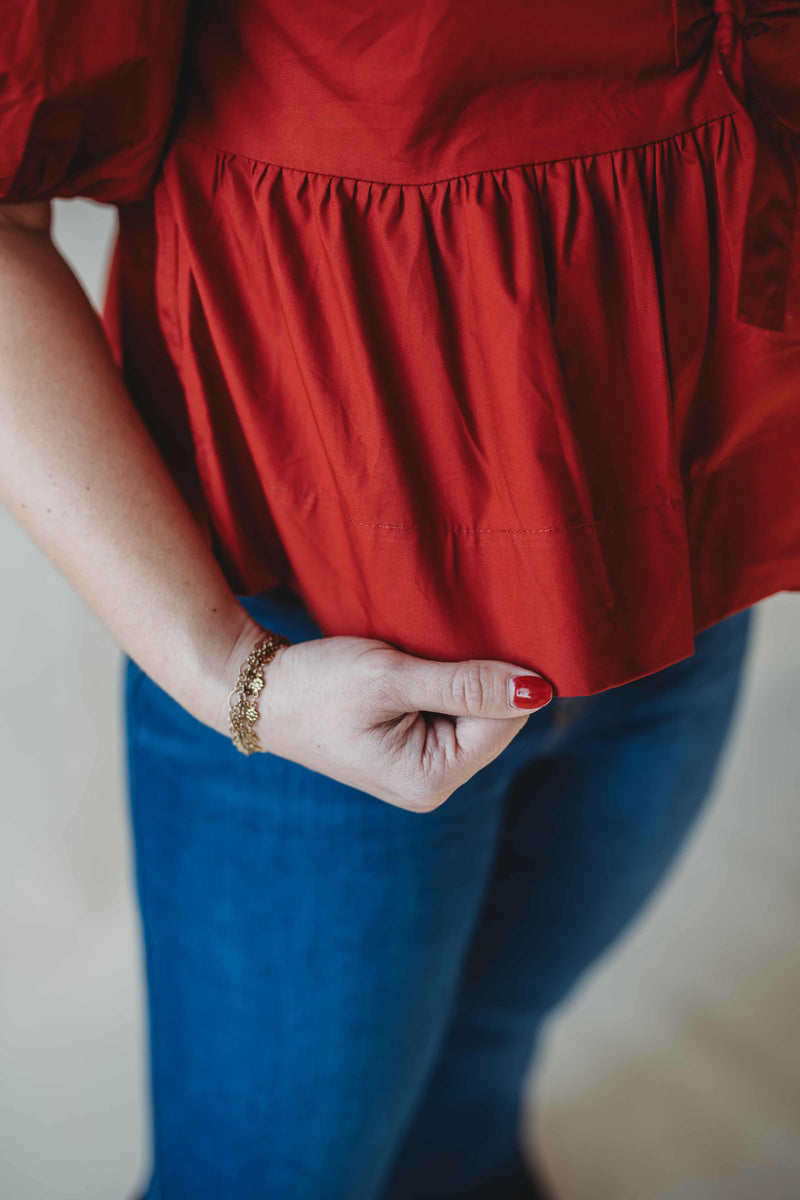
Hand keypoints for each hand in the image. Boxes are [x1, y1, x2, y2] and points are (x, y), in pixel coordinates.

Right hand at [239, 630, 552, 811]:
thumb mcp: (391, 677)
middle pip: (495, 721)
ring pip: (475, 715)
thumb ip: (465, 686)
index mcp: (430, 780)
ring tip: (411, 660)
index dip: (498, 675)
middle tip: (427, 649)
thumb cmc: (317, 684)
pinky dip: (441, 687)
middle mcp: (432, 787)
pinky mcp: (411, 754)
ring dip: (457, 681)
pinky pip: (451, 716)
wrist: (257, 692)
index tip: (464, 639)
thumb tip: (539, 692)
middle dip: (475, 680)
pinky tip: (410, 671)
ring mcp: (422, 773)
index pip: (505, 721)